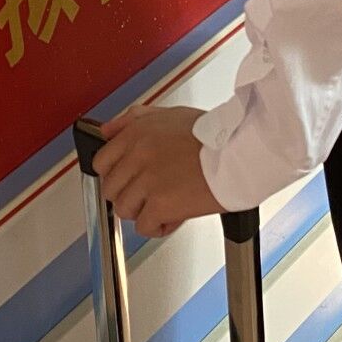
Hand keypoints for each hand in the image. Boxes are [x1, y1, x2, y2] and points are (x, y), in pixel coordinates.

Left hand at [96, 106, 214, 237]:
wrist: (239, 152)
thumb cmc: (215, 135)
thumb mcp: (170, 115)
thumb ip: (133, 119)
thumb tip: (107, 130)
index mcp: (136, 134)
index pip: (102, 161)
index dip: (115, 175)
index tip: (127, 181)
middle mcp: (137, 155)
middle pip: (111, 189)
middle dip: (129, 195)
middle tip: (149, 195)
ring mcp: (147, 181)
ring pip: (124, 209)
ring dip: (143, 212)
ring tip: (163, 206)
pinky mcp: (160, 204)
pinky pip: (144, 227)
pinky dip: (159, 227)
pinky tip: (173, 217)